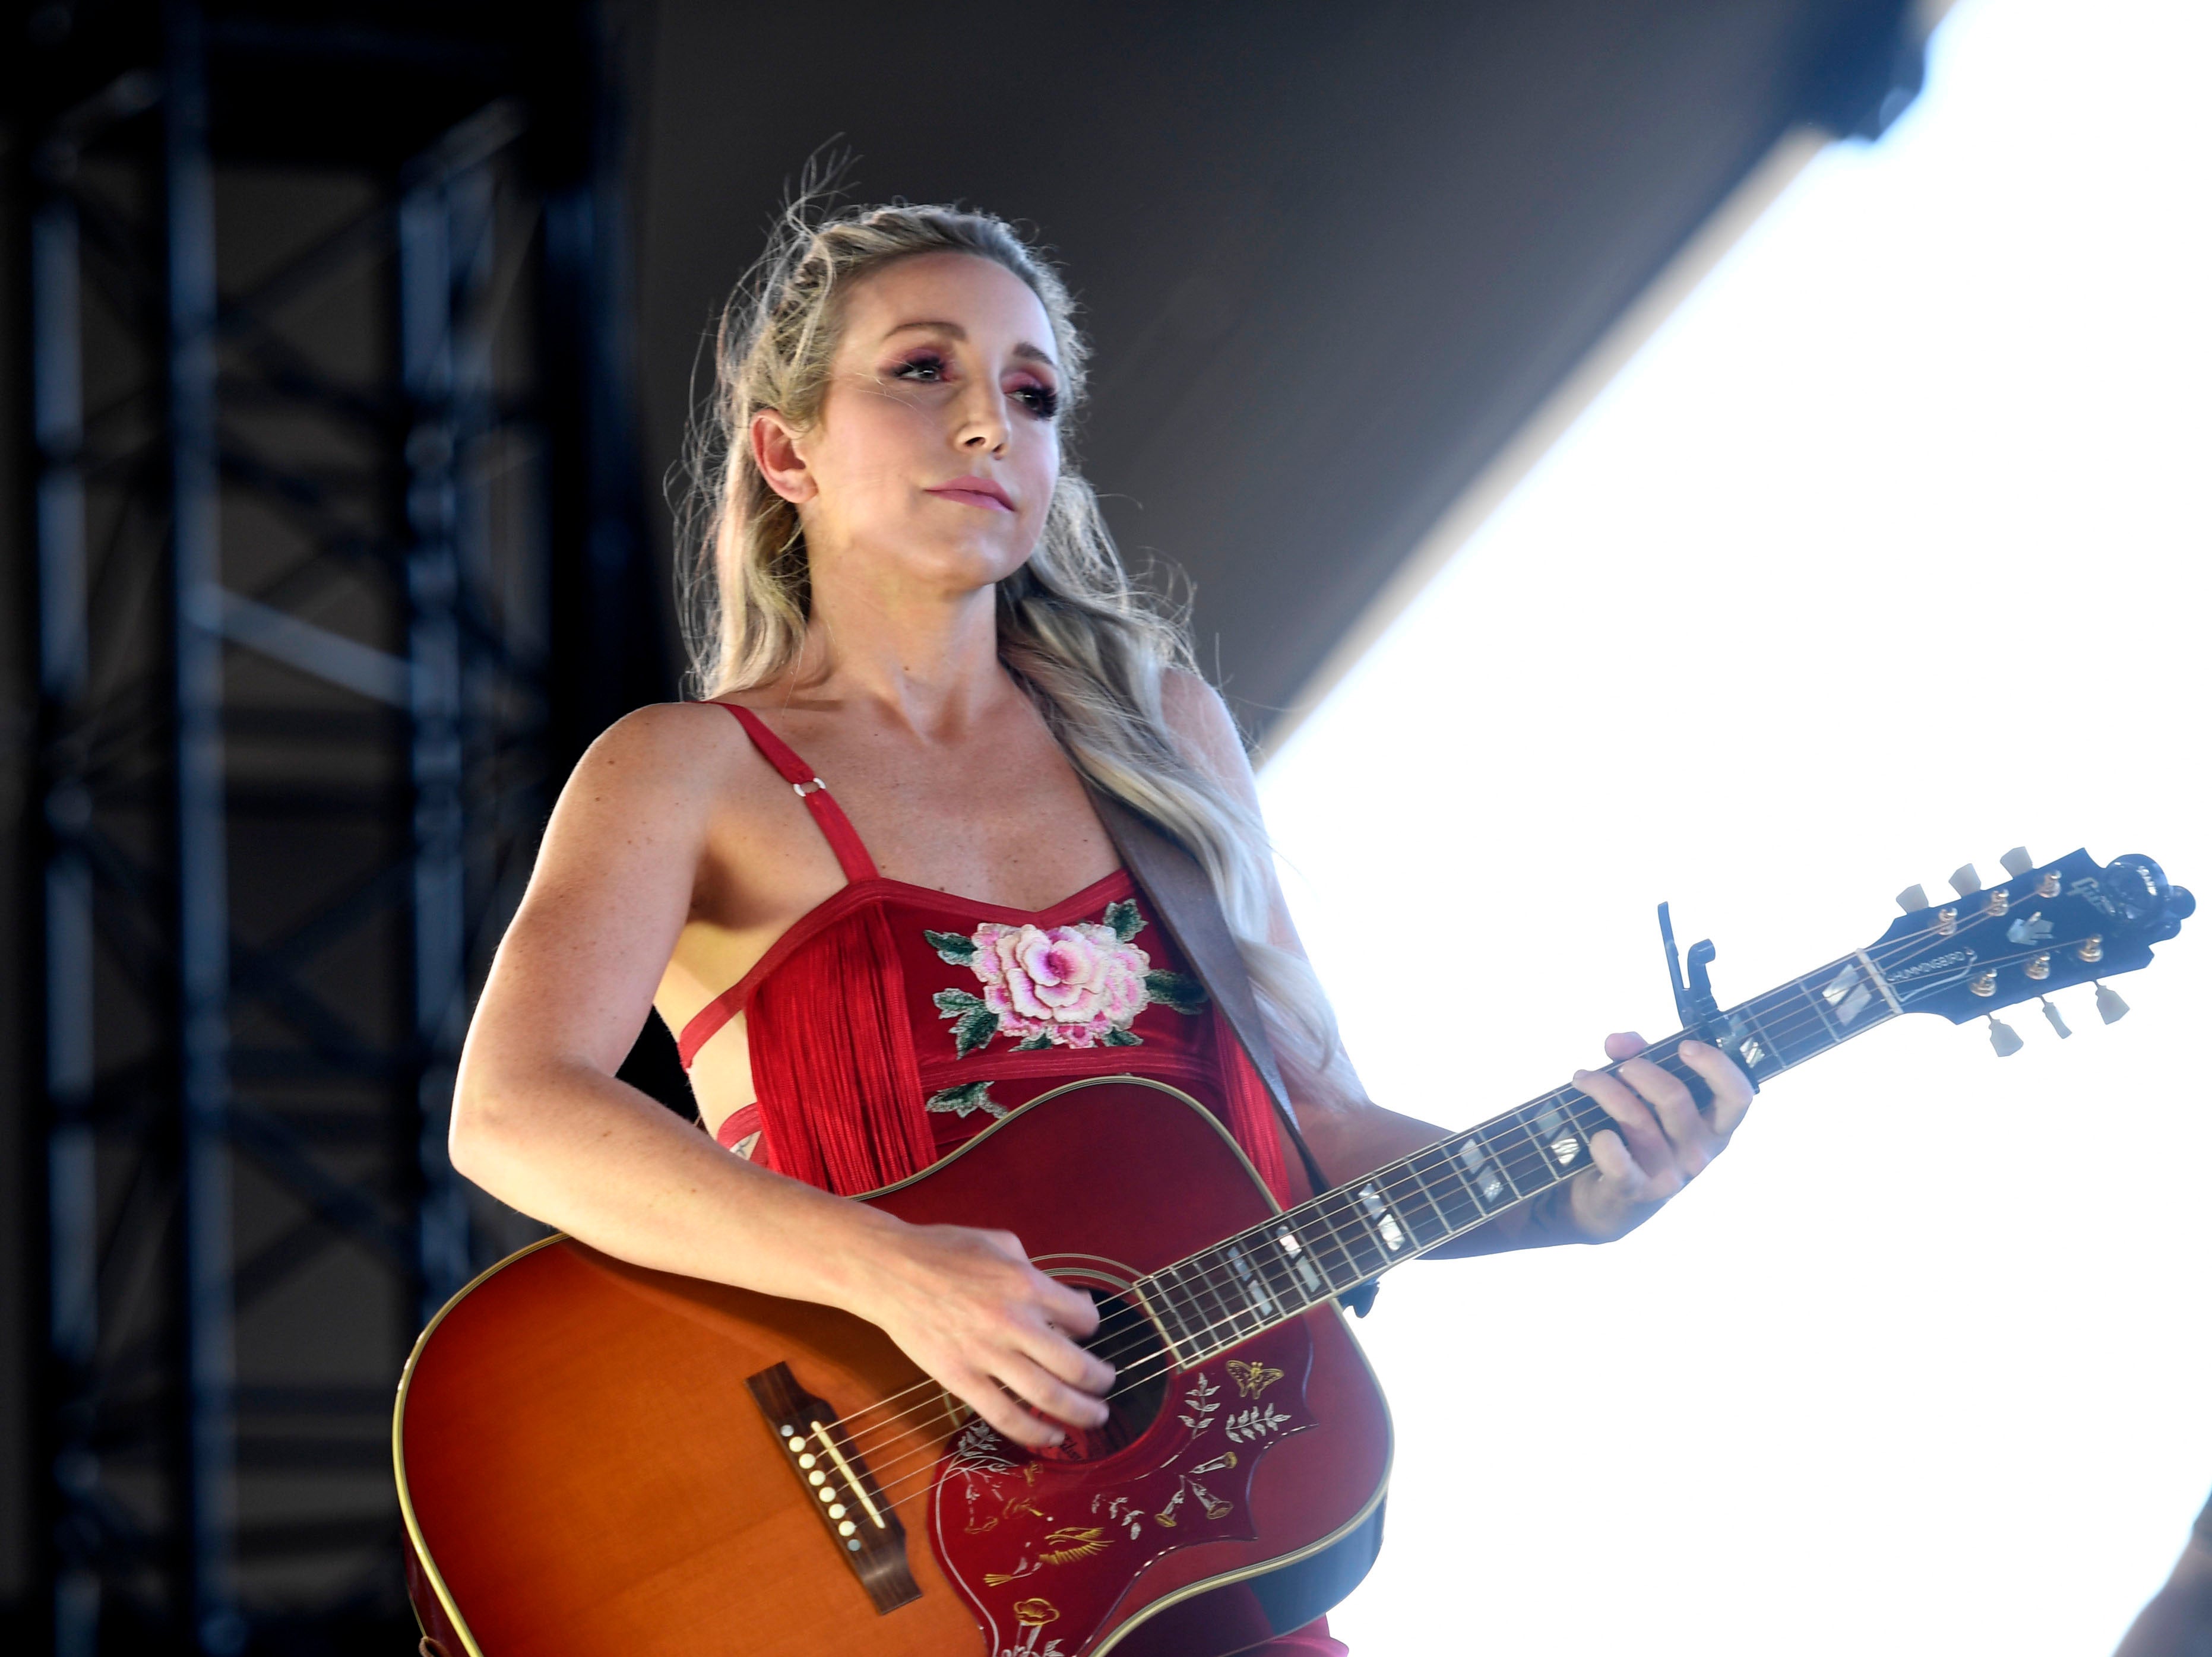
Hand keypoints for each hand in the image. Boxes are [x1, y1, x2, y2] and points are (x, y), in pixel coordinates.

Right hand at [852, 1220, 1113, 1449]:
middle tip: (1107, 1384)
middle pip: (1075, 1365)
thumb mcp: (1000, 1242)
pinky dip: (1035, 1433)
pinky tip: (1052, 1437)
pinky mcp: (960, 1379)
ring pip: (1047, 1397)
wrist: (889, 1271)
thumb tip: (1067, 1298)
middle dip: (1100, 1380)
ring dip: (1080, 1413)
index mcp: (1026, 1284)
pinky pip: (1005, 1416)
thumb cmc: (944, 1250)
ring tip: (1095, 1417)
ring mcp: (986, 1355)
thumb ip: (1036, 1270)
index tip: (1084, 1330)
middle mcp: (1013, 1322)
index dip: (1091, 1326)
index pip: (1083, 1318)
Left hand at [1562, 1031, 1752, 1241]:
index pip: (1737, 1096)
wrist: (1611, 1202)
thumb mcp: (1647, 1094)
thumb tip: (1618, 1041)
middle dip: (1639, 1070)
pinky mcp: (1635, 1191)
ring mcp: (1669, 1174)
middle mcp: (1698, 1153)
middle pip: (1674, 1097)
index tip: (1684, 1045)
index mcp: (1714, 1128)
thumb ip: (1638, 1057)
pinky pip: (1619, 1164)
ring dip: (1604, 1089)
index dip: (1716, 1065)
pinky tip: (1597, 1134)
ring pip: (1636, 1118)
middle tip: (1620, 1066)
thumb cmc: (1637, 1136)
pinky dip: (1605, 1145)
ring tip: (1584, 1078)